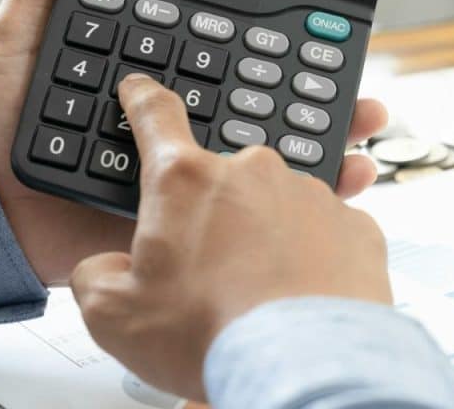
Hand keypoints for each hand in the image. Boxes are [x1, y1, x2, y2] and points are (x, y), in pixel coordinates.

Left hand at [0, 0, 387, 284]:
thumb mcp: (16, 45)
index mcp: (150, 89)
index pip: (222, 62)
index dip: (267, 50)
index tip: (314, 38)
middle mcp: (176, 130)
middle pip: (259, 109)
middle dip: (314, 99)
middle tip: (355, 89)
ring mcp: (183, 178)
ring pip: (264, 161)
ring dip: (320, 147)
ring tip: (360, 133)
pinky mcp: (181, 224)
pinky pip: (242, 216)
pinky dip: (290, 207)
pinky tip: (332, 187)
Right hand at [70, 76, 391, 400]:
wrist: (302, 364)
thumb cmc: (213, 334)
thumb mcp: (114, 315)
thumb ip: (99, 276)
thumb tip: (108, 271)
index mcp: (184, 181)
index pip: (156, 118)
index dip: (143, 100)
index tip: (141, 89)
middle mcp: (252, 173)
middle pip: (223, 179)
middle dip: (214, 216)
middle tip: (209, 271)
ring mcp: (310, 195)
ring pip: (279, 206)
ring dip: (266, 237)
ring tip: (257, 294)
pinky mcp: (354, 226)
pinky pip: (327, 232)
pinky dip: (314, 257)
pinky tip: (300, 295)